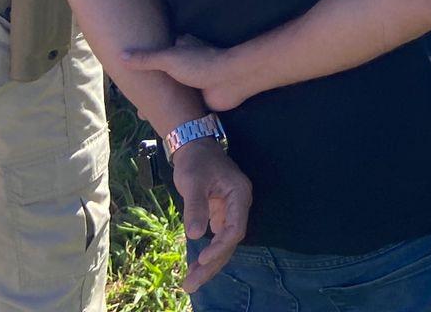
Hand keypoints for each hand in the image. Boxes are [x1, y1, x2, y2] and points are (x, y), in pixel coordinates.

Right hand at [125, 35, 247, 110]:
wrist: (230, 81)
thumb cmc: (200, 64)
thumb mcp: (168, 59)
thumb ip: (145, 59)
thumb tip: (121, 56)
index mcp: (180, 47)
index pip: (158, 52)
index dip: (144, 60)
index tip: (129, 70)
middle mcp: (187, 63)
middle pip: (164, 74)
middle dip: (152, 86)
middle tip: (133, 97)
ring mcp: (194, 81)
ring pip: (173, 92)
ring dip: (162, 101)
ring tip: (142, 113)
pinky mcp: (199, 97)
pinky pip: (181, 105)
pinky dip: (172, 112)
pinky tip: (161, 120)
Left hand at [171, 139, 251, 293]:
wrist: (193, 146)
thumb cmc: (195, 161)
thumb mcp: (193, 182)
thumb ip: (195, 207)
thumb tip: (195, 235)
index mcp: (239, 195)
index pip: (235, 228)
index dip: (220, 246)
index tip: (202, 258)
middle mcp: (239, 205)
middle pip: (230, 242)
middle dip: (212, 264)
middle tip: (192, 284)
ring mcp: (230, 211)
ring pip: (224, 244)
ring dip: (209, 264)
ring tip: (190, 283)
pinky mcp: (220, 215)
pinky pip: (217, 239)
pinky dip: (206, 253)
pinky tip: (194, 268)